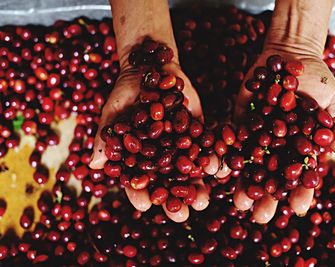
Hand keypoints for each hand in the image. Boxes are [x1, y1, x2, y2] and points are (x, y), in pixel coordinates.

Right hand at [89, 60, 210, 222]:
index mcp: (139, 159)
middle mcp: (161, 158)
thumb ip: (105, 138)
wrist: (150, 68)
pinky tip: (218, 170)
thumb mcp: (113, 113)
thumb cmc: (126, 92)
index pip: (138, 182)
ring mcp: (181, 146)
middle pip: (167, 185)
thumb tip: (93, 165)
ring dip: (197, 187)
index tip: (145, 205)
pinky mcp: (197, 132)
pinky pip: (206, 149)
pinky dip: (212, 159)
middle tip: (181, 216)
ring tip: (203, 200)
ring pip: (189, 173)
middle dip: (174, 201)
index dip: (140, 194)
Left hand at [233, 47, 334, 223]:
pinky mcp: (239, 123)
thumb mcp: (334, 100)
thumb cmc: (316, 79)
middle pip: (272, 178)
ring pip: (249, 167)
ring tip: (238, 201)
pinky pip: (231, 142)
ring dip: (243, 184)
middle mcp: (277, 148)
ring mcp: (257, 137)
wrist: (289, 56)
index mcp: (301, 148)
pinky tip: (219, 171)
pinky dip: (224, 156)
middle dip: (267, 197)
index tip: (297, 208)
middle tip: (260, 216)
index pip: (302, 175)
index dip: (301, 192)